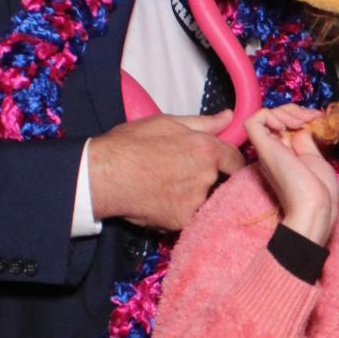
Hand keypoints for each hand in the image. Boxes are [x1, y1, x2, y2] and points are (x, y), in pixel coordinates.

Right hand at [89, 111, 243, 230]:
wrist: (104, 174)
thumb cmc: (130, 144)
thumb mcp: (167, 123)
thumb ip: (203, 123)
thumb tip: (228, 117)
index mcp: (206, 150)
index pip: (234, 160)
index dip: (229, 161)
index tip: (221, 164)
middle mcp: (206, 177)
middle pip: (218, 180)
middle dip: (204, 177)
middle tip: (177, 172)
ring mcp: (195, 201)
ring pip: (202, 199)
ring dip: (190, 195)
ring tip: (164, 185)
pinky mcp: (181, 220)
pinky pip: (188, 216)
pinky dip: (177, 210)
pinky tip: (159, 200)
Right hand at [245, 104, 338, 244]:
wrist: (315, 206)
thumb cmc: (320, 191)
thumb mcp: (315, 158)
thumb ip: (305, 141)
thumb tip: (301, 126)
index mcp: (286, 154)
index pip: (284, 124)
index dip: (300, 115)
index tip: (318, 117)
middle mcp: (273, 150)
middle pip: (276, 117)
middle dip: (295, 110)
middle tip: (311, 118)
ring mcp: (267, 149)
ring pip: (265, 115)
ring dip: (286, 111)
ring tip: (301, 121)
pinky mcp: (262, 148)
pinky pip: (254, 120)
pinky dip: (270, 115)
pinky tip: (286, 125)